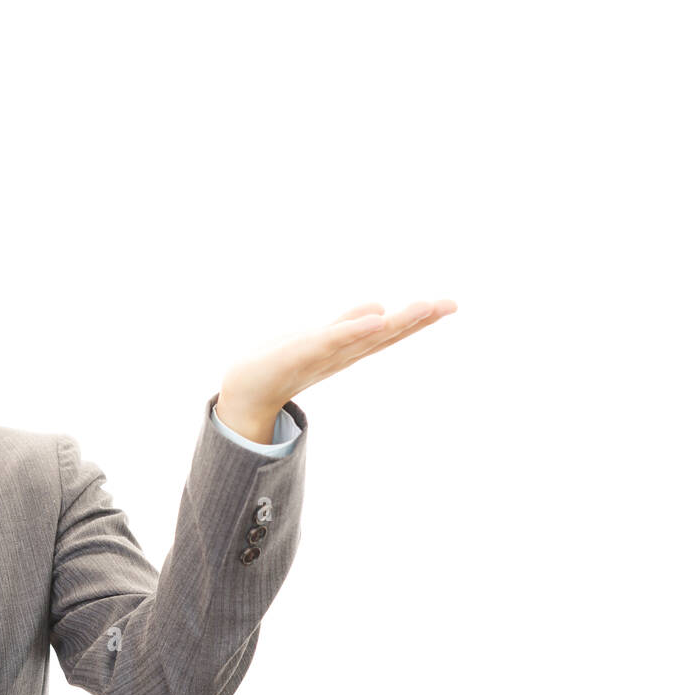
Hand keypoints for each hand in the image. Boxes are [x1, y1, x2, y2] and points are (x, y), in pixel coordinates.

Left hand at [215, 299, 458, 442]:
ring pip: (365, 336)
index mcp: (348, 349)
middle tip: (450, 305)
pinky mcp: (301, 353)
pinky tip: (377, 318)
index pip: (387, 332)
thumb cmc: (282, 363)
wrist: (246, 389)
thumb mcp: (321, 338)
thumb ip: (350, 324)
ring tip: (424, 307)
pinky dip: (355, 329)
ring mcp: (323, 355)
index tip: (448, 305)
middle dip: (417, 320)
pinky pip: (332, 339)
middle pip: (385, 335)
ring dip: (395, 323)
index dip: (417, 320)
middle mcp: (342, 354)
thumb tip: (380, 308)